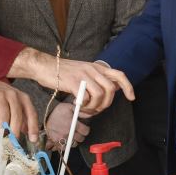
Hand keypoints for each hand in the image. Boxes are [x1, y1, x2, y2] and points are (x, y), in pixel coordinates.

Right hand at [0, 81, 37, 140]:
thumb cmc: (2, 95)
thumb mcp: (15, 103)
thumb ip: (22, 116)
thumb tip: (26, 132)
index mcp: (23, 97)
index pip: (31, 113)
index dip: (33, 127)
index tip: (33, 139)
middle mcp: (13, 95)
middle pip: (17, 116)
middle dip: (15, 131)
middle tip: (13, 140)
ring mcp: (1, 96)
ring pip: (4, 118)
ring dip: (2, 127)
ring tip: (0, 129)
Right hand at [6, 50, 134, 114]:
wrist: (44, 65)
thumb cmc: (62, 72)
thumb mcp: (83, 71)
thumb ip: (96, 79)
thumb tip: (109, 91)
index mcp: (96, 67)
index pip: (119, 75)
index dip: (128, 87)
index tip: (131, 98)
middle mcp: (92, 69)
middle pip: (111, 89)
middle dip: (106, 104)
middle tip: (95, 109)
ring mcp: (83, 75)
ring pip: (100, 95)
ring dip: (94, 106)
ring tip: (84, 107)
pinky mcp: (73, 82)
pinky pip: (85, 97)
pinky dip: (83, 105)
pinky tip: (76, 104)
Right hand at [43, 102, 88, 152]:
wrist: (44, 114)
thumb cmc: (57, 111)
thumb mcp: (70, 107)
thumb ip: (81, 112)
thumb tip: (90, 115)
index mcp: (72, 124)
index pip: (85, 131)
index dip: (86, 129)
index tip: (84, 128)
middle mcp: (68, 133)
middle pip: (80, 139)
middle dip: (81, 136)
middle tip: (78, 132)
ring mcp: (61, 138)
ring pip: (73, 144)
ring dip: (74, 141)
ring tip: (72, 136)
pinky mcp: (55, 141)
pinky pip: (63, 148)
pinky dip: (65, 145)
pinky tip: (65, 140)